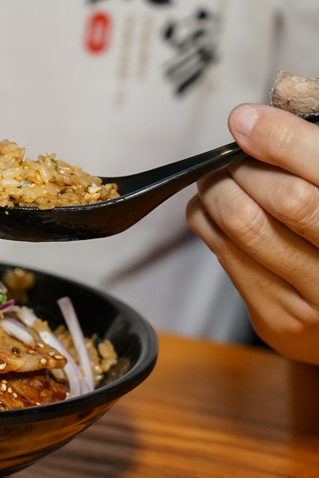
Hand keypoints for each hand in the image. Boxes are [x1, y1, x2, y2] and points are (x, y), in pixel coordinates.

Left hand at [187, 103, 318, 364]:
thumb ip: (312, 156)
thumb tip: (257, 120)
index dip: (281, 139)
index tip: (245, 120)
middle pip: (284, 199)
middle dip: (247, 166)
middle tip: (234, 155)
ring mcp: (316, 299)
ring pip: (244, 226)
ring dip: (218, 190)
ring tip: (218, 177)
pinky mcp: (277, 318)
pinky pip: (224, 254)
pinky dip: (208, 219)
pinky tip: (215, 208)